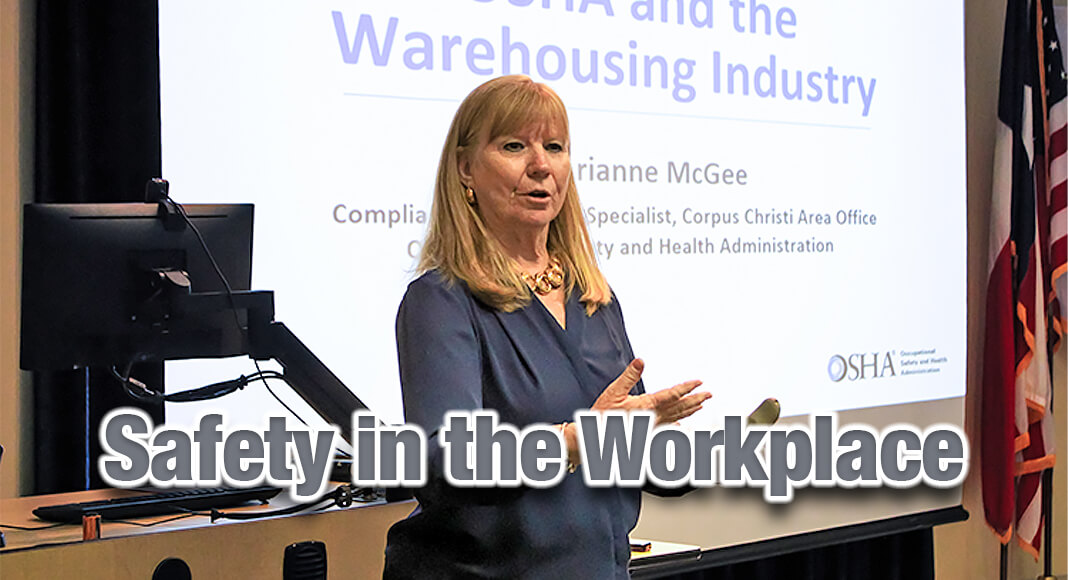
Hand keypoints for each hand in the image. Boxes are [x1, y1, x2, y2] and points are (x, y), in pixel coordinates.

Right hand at [591, 359, 709, 424]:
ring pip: (676, 418)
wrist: (594, 437)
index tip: (699, 382)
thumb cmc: (602, 415)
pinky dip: (677, 424)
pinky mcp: (646, 432)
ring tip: (701, 405)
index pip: (672, 394)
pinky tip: (681, 425)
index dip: (687, 387)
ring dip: (690, 411)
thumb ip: (629, 376)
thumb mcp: (613, 391)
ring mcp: (651, 426)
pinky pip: (667, 428)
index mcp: (646, 405)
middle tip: (709, 394)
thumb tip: (641, 361)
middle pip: (679, 407)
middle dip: (695, 400)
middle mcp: (653, 417)